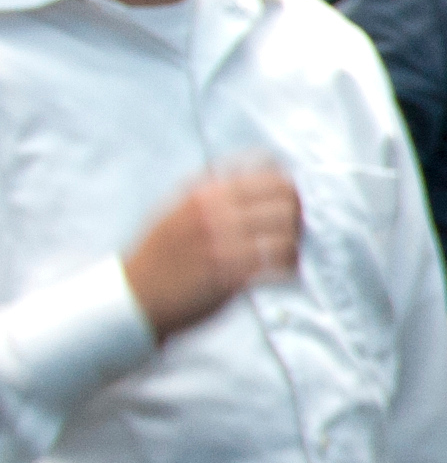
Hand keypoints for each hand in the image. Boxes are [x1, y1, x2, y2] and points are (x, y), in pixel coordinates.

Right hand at [124, 165, 300, 336]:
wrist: (133, 296)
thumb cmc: (159, 253)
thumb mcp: (178, 208)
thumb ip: (213, 187)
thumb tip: (257, 165)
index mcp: (205, 194)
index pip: (269, 176)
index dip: (288, 189)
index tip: (288, 202)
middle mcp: (214, 215)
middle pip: (286, 202)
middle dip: (296, 216)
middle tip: (292, 231)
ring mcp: (222, 246)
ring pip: (287, 235)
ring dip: (294, 246)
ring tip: (287, 256)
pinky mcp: (229, 278)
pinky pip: (277, 267)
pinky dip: (287, 270)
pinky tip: (282, 274)